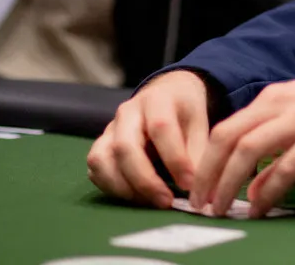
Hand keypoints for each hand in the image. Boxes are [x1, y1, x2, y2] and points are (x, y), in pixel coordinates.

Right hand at [87, 70, 209, 207]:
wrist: (166, 93)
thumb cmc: (184, 111)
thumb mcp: (199, 122)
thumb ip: (198, 152)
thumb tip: (199, 189)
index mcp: (156, 99)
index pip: (160, 128)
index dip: (174, 159)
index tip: (189, 184)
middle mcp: (127, 112)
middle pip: (124, 147)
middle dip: (145, 180)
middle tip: (166, 201)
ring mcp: (109, 129)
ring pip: (102, 160)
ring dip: (124, 187)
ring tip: (150, 202)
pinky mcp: (100, 146)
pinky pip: (96, 170)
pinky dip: (111, 188)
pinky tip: (135, 196)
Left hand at [189, 62, 294, 218]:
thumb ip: (277, 147)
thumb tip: (252, 187)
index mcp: (274, 98)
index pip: (225, 129)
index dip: (205, 162)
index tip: (199, 189)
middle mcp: (281, 104)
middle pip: (227, 138)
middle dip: (207, 174)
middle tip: (199, 204)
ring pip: (247, 150)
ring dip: (227, 182)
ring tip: (220, 208)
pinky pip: (286, 166)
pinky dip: (268, 190)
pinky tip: (261, 208)